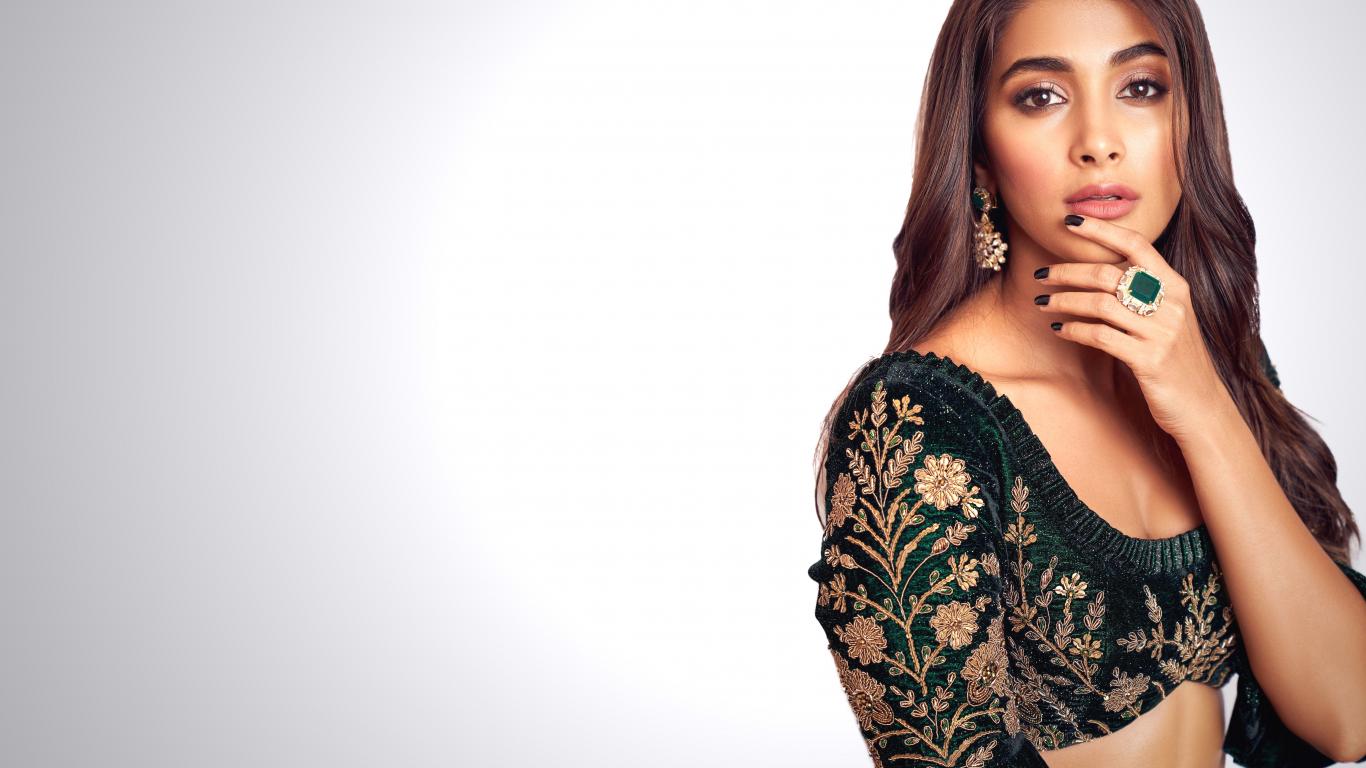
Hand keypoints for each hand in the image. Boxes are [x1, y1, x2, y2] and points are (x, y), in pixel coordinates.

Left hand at [1034, 215, 1234, 442]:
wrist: (1202, 406)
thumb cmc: (1177, 361)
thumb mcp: (1169, 319)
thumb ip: (1145, 295)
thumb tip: (1102, 273)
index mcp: (1176, 287)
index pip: (1137, 244)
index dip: (1102, 229)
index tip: (1070, 221)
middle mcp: (1170, 304)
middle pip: (1109, 274)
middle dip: (1068, 271)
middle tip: (1041, 275)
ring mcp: (1161, 332)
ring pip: (1100, 303)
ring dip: (1064, 300)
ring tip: (1043, 303)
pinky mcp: (1148, 359)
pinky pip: (1100, 336)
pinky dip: (1074, 329)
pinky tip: (1059, 329)